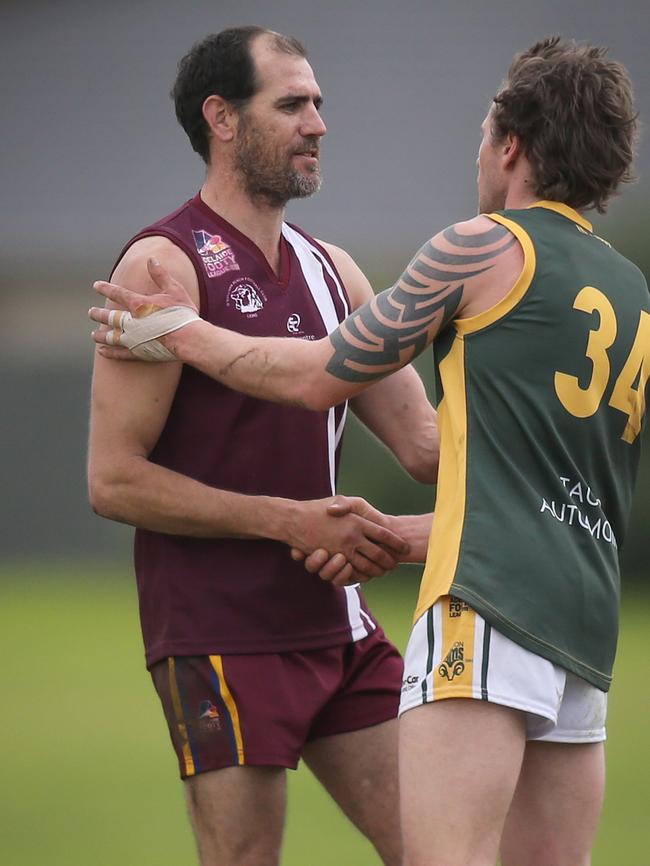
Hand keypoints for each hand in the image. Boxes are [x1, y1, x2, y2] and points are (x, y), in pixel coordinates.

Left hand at [89, 258, 198, 359]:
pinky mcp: (138, 352)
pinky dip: (109, 353)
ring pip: (110, 336)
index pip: (117, 293)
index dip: (105, 288)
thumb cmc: (183, 314)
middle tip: (91, 313)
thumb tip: (152, 259)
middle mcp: (131, 321)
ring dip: (100, 335)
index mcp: (139, 304)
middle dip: (98, 314)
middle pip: (109, 317)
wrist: (189, 339)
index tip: (96, 285)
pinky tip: (102, 352)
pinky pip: (119, 354)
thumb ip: (160, 275)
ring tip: (94, 334)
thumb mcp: (174, 290)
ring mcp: (133, 338)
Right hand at [288, 496, 408, 584]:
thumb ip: (358, 507)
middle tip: (396, 563)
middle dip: (390, 560)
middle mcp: (353, 537)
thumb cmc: (318, 508)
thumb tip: (370, 515)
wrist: (294, 519)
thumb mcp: (342, 500)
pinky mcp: (333, 560)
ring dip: (378, 570)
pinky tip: (368, 575)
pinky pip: (352, 573)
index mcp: (357, 521)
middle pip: (379, 553)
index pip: (384, 534)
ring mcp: (343, 550)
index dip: (397, 542)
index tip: (405, 547)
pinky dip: (362, 576)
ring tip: (385, 571)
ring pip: (368, 566)